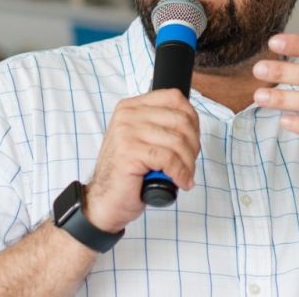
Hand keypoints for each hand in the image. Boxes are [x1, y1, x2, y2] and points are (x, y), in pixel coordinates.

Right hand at [84, 89, 199, 230]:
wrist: (105, 201)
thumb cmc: (128, 174)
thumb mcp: (144, 140)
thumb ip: (162, 127)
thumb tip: (193, 125)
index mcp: (132, 107)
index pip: (174, 98)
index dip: (192, 119)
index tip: (193, 139)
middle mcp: (127, 115)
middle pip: (180, 120)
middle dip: (193, 145)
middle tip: (190, 163)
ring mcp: (126, 132)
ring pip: (177, 141)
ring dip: (188, 162)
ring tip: (186, 175)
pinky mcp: (129, 152)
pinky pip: (168, 158)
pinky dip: (180, 172)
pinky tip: (180, 181)